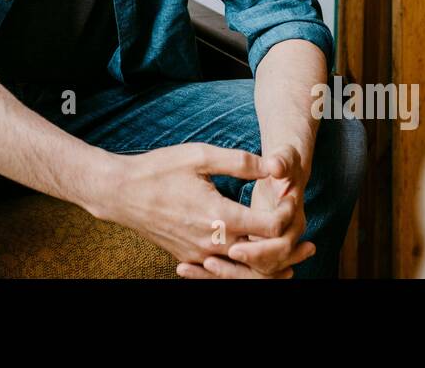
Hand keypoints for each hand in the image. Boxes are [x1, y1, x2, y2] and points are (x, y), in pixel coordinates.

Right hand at [92, 143, 295, 268]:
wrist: (119, 193)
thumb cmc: (158, 170)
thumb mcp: (200, 156)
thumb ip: (240, 162)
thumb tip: (274, 167)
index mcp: (219, 217)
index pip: (270, 228)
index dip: (287, 213)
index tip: (291, 196)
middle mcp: (211, 243)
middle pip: (262, 255)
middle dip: (285, 244)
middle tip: (305, 236)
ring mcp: (199, 255)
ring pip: (242, 267)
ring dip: (265, 258)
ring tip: (288, 255)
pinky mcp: (188, 257)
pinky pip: (221, 267)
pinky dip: (240, 263)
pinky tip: (249, 251)